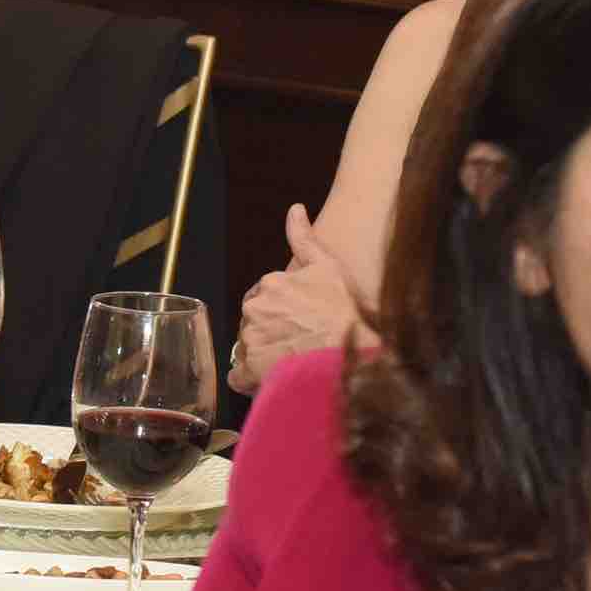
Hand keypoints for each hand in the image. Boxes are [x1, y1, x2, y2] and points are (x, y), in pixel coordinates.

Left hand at [229, 203, 361, 391]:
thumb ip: (304, 238)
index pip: (262, 298)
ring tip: (294, 362)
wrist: (352, 354)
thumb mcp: (328, 267)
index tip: (297, 321)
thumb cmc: (345, 313)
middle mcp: (254, 311)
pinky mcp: (249, 371)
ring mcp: (250, 341)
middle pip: (253, 323)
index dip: (279, 311)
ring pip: (247, 349)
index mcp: (269, 285)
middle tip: (298, 343)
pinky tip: (273, 380)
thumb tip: (294, 209)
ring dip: (263, 356)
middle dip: (269, 332)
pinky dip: (250, 381)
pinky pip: (238, 378)